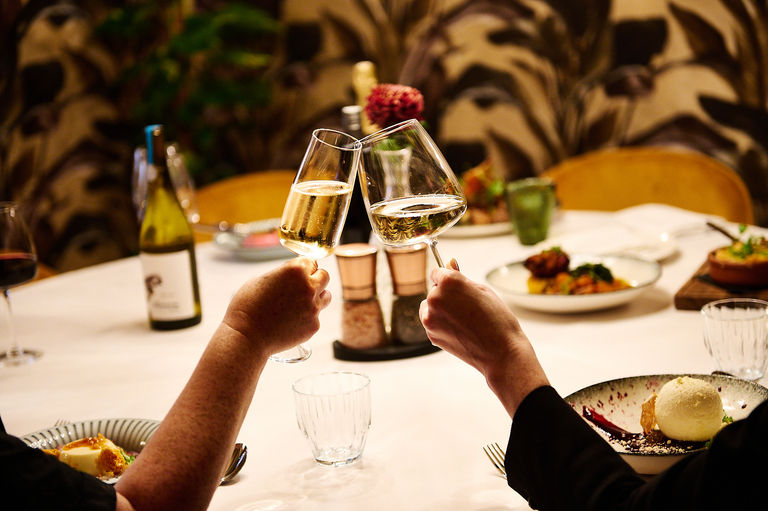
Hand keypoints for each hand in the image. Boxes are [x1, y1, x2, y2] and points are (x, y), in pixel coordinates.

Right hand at [223, 258, 330, 355]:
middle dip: (314, 279)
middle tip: (302, 286)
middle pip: (324, 276)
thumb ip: (281, 274)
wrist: (246, 336)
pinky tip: (290, 321)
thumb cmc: (247, 306)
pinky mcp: (314, 325)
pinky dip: (307, 317)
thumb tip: (290, 276)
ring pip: (326, 296)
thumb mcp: (260, 279)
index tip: (297, 273)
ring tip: (299, 303)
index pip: (311, 262)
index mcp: (295, 270)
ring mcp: (314, 307)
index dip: (303, 267)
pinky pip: (316, 316)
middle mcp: (309, 287)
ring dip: (316, 297)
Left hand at [419, 268, 548, 415]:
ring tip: (463, 320)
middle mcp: (435, 297)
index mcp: (449, 283)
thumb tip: (449, 263)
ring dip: (440, 309)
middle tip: (467, 308)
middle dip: (446, 295)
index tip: (457, 288)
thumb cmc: (497, 319)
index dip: (448, 279)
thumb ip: (461, 277)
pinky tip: (459, 330)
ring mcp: (430, 317)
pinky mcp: (430, 333)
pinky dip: (441, 323)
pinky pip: (431, 321)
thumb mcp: (483, 290)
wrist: (500, 352)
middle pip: (434, 290)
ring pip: (429, 306)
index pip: (437, 272)